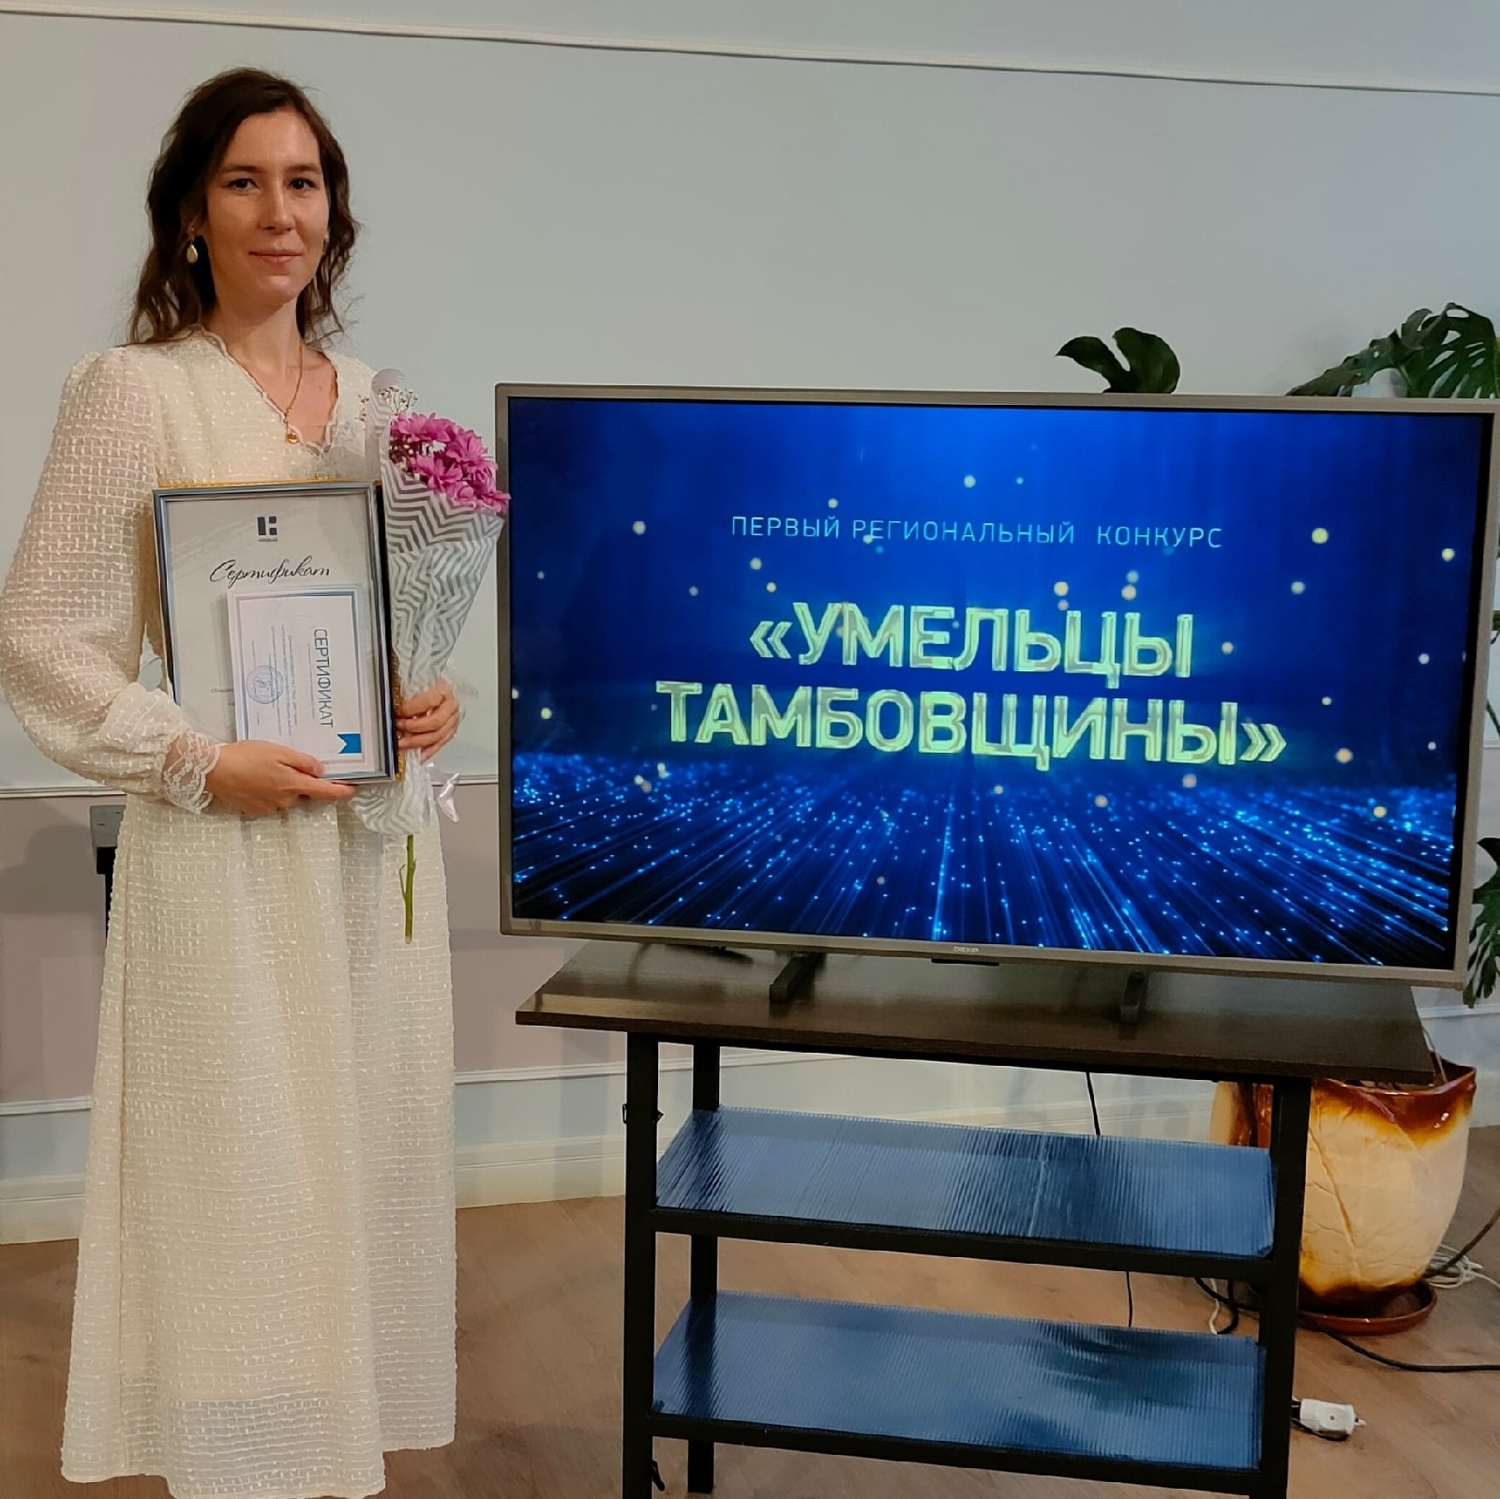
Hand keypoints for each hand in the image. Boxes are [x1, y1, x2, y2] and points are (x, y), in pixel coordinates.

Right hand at [204, 740, 357, 816]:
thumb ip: (303, 762)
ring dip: (287, 785)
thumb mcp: (279, 752)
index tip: (353, 789)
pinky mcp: (255, 809)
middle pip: (306, 794)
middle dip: (306, 782)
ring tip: (270, 767)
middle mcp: (285, 801)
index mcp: (294, 786)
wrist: (212, 770)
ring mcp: (270, 807)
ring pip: (288, 797)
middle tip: (296, 764)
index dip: (343, 791)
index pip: (327, 793)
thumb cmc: (245, 757)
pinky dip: (271, 790)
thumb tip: (320, 771)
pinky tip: (259, 777)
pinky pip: (272, 800)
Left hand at [398, 678, 460, 760]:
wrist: (438, 691)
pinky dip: (429, 750)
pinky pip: (441, 743)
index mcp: (443, 690)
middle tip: (399, 727)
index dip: (412, 708)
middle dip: (414, 727)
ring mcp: (452, 719)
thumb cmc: (426, 687)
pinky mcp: (451, 730)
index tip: (398, 712)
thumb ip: (406, 694)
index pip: (429, 701)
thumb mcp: (415, 684)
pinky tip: (419, 754)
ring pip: (438, 735)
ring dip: (418, 741)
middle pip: (435, 722)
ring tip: (403, 742)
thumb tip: (391, 704)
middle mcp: (450, 705)